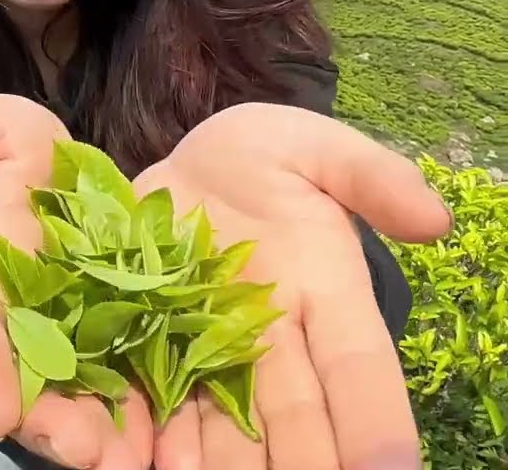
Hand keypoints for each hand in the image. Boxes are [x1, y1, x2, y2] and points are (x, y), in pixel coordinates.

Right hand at [0, 93, 153, 468]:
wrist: (47, 182)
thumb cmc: (9, 157)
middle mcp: (21, 322)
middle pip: (29, 383)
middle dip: (52, 424)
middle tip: (86, 454)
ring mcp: (71, 338)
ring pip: (81, 399)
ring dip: (102, 438)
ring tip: (129, 463)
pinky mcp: (121, 338)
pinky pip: (131, 385)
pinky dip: (145, 421)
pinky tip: (169, 448)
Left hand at [134, 102, 450, 469]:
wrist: (185, 163)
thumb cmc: (262, 155)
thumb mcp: (314, 148)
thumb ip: (370, 176)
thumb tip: (432, 218)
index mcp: (328, 293)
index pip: (361, 369)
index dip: (376, 421)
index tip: (389, 469)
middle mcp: (276, 337)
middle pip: (294, 417)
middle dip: (301, 463)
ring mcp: (213, 345)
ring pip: (228, 424)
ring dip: (226, 466)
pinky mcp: (155, 341)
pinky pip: (161, 399)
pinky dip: (160, 438)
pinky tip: (155, 465)